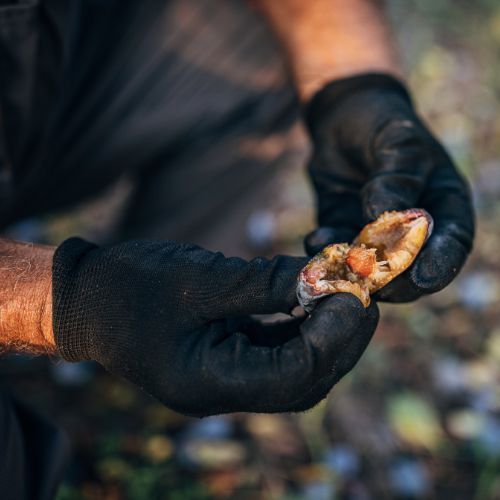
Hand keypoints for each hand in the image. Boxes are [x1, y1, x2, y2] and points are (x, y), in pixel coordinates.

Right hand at [52, 238, 378, 416]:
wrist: (88, 298)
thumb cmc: (131, 286)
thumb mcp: (199, 279)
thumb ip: (262, 283)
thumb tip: (322, 278)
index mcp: (208, 383)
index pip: (294, 376)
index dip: (333, 335)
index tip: (355, 292)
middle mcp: (222, 392)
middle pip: (304, 380)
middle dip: (341, 339)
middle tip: (363, 294)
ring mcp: (226, 378)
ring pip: (296, 369)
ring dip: (327, 334)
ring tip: (346, 294)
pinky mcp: (227, 358)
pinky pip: (277, 351)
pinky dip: (302, 328)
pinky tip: (313, 299)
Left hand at [304, 73, 473, 301]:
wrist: (340, 117)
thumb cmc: (380, 122)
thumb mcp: (397, 140)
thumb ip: (398, 175)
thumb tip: (385, 214)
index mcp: (441, 204)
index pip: (451, 243)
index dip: (440, 264)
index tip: (422, 277)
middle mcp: (411, 227)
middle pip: (412, 268)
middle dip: (394, 280)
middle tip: (374, 282)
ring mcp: (374, 233)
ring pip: (371, 268)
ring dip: (355, 272)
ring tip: (338, 265)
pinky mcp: (343, 231)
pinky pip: (336, 250)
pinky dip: (326, 251)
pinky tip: (314, 240)